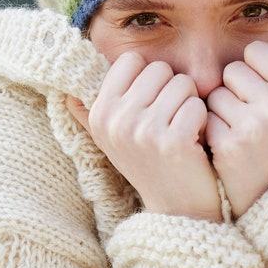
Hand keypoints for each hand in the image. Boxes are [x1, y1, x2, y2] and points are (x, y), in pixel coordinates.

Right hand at [66, 50, 222, 221]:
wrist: (176, 207)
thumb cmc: (147, 161)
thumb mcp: (112, 138)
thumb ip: (90, 114)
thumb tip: (65, 92)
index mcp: (99, 113)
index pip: (131, 60)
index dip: (148, 76)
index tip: (150, 104)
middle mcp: (116, 121)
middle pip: (160, 69)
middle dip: (172, 89)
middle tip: (169, 120)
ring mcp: (144, 133)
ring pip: (182, 83)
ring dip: (189, 104)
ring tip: (180, 130)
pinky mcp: (174, 143)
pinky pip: (196, 105)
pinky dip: (202, 120)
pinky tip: (194, 141)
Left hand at [204, 40, 267, 218]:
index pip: (256, 50)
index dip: (256, 69)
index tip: (264, 91)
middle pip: (233, 70)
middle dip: (237, 89)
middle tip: (251, 115)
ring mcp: (253, 127)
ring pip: (216, 92)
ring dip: (222, 109)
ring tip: (240, 130)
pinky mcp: (228, 145)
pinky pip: (204, 116)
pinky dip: (211, 129)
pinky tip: (227, 146)